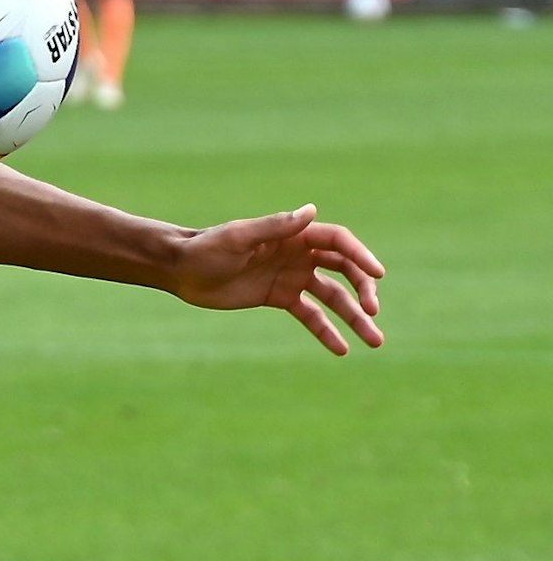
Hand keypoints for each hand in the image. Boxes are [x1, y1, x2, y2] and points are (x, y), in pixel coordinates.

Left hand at [172, 204, 383, 353]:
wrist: (182, 270)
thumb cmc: (207, 248)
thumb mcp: (239, 237)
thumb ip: (275, 227)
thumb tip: (311, 210)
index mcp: (291, 235)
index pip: (337, 241)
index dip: (361, 256)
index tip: (378, 275)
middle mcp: (297, 254)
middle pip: (344, 270)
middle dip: (363, 290)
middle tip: (373, 312)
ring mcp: (291, 277)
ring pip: (333, 298)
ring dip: (355, 317)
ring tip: (375, 342)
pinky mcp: (280, 298)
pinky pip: (311, 316)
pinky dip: (327, 332)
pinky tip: (342, 349)